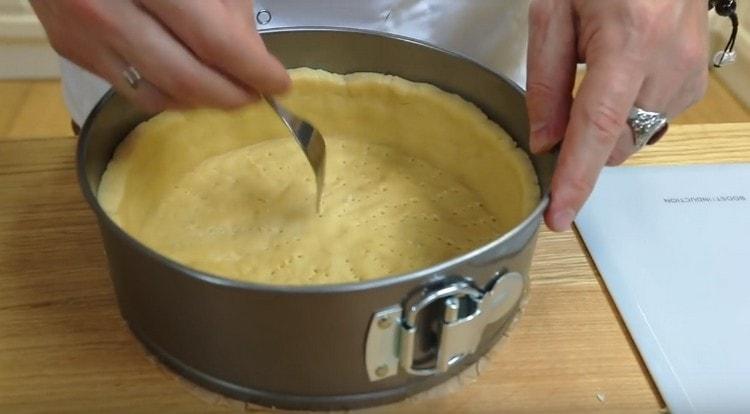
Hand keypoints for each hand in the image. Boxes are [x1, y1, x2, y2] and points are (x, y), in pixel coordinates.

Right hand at [31, 0, 289, 112]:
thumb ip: (229, 4)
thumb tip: (253, 55)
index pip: (214, 41)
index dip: (253, 69)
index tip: (279, 82)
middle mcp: (110, 10)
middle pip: (187, 78)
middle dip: (232, 95)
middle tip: (255, 94)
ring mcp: (85, 34)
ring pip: (159, 94)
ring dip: (202, 100)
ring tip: (227, 90)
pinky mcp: (71, 48)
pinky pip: (132, 90)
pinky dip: (170, 94)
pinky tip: (189, 84)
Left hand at [526, 0, 708, 230]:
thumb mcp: (555, 12)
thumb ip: (547, 79)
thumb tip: (545, 142)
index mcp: (629, 40)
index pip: (598, 127)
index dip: (577, 177)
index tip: (560, 215)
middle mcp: (668, 62)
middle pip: (617, 143)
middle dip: (584, 144)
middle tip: (565, 105)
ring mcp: (690, 72)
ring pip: (635, 138)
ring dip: (607, 127)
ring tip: (598, 74)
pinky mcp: (697, 79)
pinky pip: (654, 121)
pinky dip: (628, 114)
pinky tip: (621, 77)